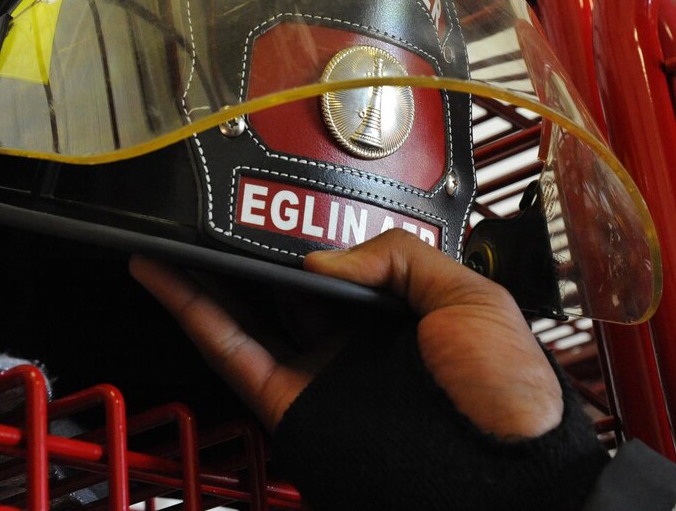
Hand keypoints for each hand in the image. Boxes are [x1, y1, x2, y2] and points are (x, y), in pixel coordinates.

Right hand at [129, 229, 562, 440]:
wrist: (504, 470)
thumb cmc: (506, 390)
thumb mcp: (469, 297)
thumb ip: (399, 258)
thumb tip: (320, 260)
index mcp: (398, 316)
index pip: (340, 268)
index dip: (303, 238)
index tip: (272, 205)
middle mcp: (354, 345)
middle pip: (284, 292)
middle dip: (246, 254)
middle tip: (209, 214)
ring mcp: (321, 376)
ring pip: (248, 320)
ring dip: (203, 279)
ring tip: (170, 236)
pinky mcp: (294, 406)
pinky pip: (237, 356)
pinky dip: (196, 317)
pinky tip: (168, 279)